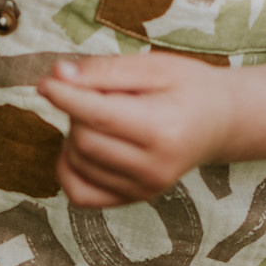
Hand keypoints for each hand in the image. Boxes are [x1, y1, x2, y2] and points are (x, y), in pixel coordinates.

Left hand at [37, 52, 232, 209]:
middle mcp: (154, 168)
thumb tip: (58, 74)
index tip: (46, 81)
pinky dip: (70, 169)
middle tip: (98, 94)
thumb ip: (105, 71)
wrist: (219, 122)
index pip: (98, 117)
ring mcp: (144, 189)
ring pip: (78, 163)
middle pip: (84, 140)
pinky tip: (84, 147)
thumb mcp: (154, 66)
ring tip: (104, 116)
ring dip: (75, 135)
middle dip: (77, 112)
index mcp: (163, 130)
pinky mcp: (133, 199)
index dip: (65, 97)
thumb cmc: (188, 88)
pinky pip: (79, 193)